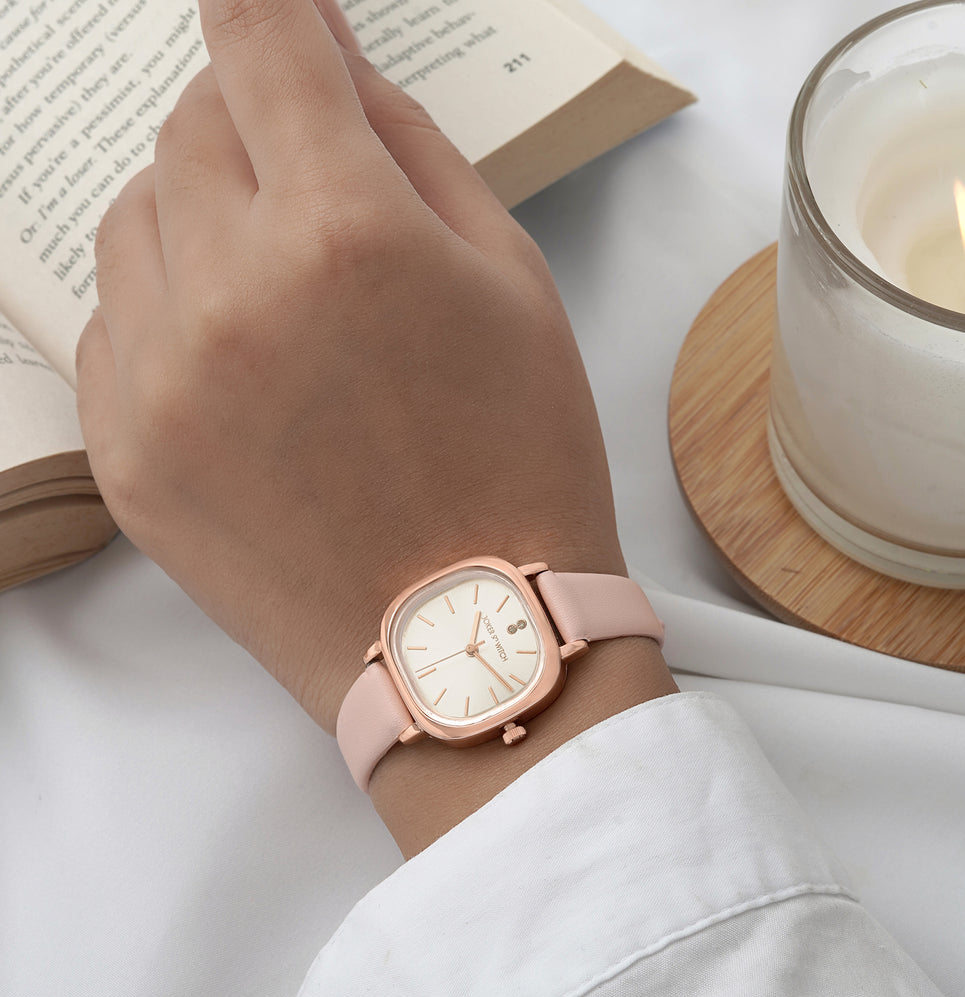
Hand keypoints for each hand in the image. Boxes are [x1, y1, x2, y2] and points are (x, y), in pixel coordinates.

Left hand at [75, 0, 625, 736]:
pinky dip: (167, 304)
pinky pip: (113, 322)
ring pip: (137, 217)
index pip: (264, 45)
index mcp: (345, 233)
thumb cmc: (520, 461)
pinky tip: (238, 352)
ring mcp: (162, 381)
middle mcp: (232, 292)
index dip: (268, 5)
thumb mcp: (513, 282)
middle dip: (250, 122)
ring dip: (200, 211)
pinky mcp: (129, 455)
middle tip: (307, 169)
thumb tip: (335, 74)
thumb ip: (414, 151)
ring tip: (277, 276)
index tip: (269, 3)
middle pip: (193, 127)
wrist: (466, 635)